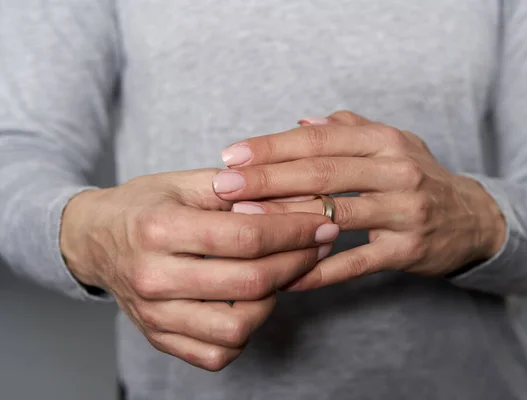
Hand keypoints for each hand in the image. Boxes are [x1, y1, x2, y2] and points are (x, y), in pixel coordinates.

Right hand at [60, 169, 337, 369]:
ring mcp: (154, 315)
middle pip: (249, 283)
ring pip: (237, 327)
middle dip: (297, 263)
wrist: (95, 240)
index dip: (294, 231)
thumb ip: (237, 188)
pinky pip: (217, 353)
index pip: (245, 237)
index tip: (322, 224)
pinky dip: (245, 332)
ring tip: (279, 273)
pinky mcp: (159, 338)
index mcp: (159, 229)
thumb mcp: (183, 182)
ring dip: (273, 300)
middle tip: (317, 246)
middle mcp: (153, 277)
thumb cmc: (144, 207)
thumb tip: (296, 199)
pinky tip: (250, 302)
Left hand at [211, 111, 505, 289]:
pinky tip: (286, 276)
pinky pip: (355, 263)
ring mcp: (404, 212)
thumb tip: (301, 121)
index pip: (319, 140)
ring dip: (285, 220)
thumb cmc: (419, 176)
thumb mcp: (392, 143)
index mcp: (385, 141)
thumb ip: (349, 129)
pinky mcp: (407, 250)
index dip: (273, 147)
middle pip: (321, 173)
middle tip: (223, 185)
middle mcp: (396, 171)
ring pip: (334, 215)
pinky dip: (319, 270)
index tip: (232, 156)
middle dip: (267, 179)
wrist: (473, 218)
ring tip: (242, 221)